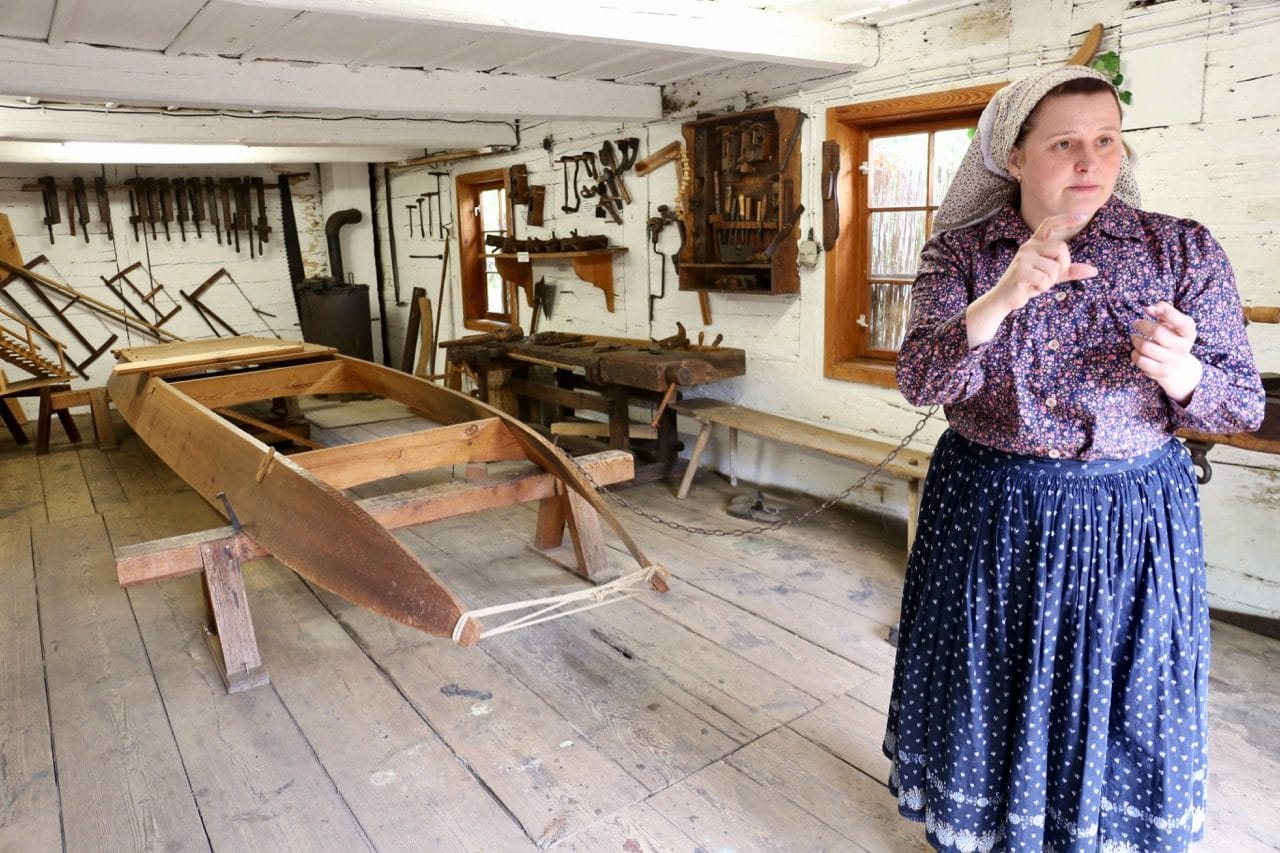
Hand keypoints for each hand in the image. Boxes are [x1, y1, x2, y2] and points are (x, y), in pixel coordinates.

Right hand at [966, 213, 1097, 347]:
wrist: (1004, 299)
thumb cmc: (1028, 284)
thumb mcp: (1051, 276)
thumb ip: (1070, 271)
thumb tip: (1094, 271)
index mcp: (1034, 244)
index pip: (1050, 224)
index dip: (1066, 219)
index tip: (1083, 215)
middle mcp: (1028, 247)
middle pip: (1061, 248)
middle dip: (1063, 265)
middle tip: (1050, 276)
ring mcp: (1023, 258)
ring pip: (1054, 267)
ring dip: (1051, 281)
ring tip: (1037, 283)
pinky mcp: (1020, 271)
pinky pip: (1045, 279)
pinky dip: (1042, 287)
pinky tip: (1031, 288)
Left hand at [1131, 301, 1202, 404]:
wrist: (1179, 367)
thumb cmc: (1172, 337)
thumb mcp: (1174, 322)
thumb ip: (1164, 309)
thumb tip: (1148, 309)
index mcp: (1188, 332)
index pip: (1181, 322)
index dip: (1165, 313)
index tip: (1149, 310)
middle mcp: (1183, 347)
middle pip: (1157, 332)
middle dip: (1141, 324)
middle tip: (1136, 323)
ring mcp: (1173, 361)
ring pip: (1146, 346)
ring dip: (1136, 339)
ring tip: (1135, 338)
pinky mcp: (1162, 372)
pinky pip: (1141, 361)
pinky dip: (1134, 353)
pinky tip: (1137, 351)